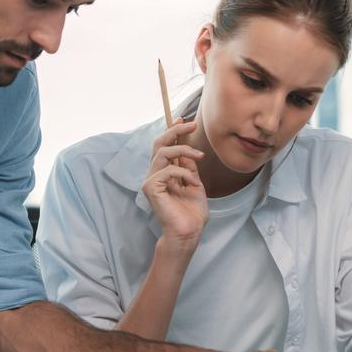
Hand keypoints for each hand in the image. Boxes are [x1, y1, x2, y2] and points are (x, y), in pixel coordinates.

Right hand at [141, 118, 207, 250]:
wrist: (188, 232)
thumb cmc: (192, 213)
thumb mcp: (194, 183)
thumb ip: (188, 167)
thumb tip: (188, 150)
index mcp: (164, 173)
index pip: (164, 146)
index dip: (172, 131)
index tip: (183, 119)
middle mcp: (154, 174)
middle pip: (159, 143)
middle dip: (175, 131)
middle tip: (191, 125)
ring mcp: (151, 181)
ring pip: (162, 153)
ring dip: (184, 150)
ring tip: (200, 157)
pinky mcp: (151, 188)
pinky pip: (168, 170)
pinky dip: (185, 173)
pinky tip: (194, 184)